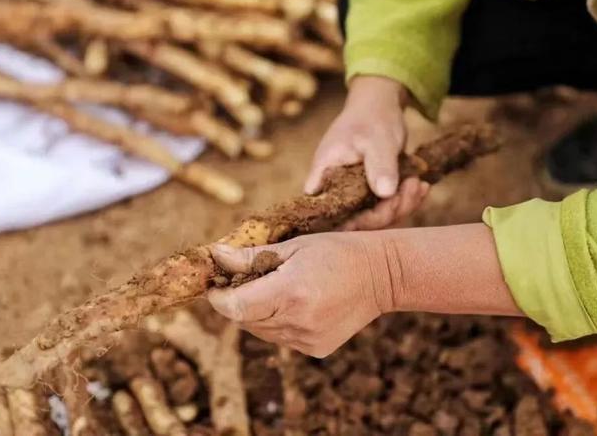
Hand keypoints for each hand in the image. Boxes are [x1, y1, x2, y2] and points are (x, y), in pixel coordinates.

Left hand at [208, 232, 394, 357]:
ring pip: (260, 331)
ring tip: (277, 289)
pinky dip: (277, 322)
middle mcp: (298, 322)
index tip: (216, 283)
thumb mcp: (294, 246)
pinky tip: (296, 303)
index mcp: (291, 293)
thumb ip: (252, 256)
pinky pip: (280, 338)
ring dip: (257, 312)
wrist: (381, 276)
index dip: (219, 298)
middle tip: (246, 279)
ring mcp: (307, 340)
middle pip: (244, 320)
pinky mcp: (315, 349)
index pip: (236, 307)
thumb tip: (215, 255)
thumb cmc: (337, 252)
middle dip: (237, 301)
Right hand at [305, 75, 428, 229]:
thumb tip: (385, 193)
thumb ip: (380, 165)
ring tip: (418, 184)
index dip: (355, 221)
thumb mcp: (378, 139)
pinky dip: (404, 201)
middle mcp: (334, 190)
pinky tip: (420, 186)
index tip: (386, 205)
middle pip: (355, 221)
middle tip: (411, 187)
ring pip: (373, 218)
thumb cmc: (371, 117)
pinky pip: (384, 208)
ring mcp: (351, 194)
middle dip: (388, 212)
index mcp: (324, 176)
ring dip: (401, 206)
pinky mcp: (368, 195)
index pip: (328, 212)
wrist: (378, 106)